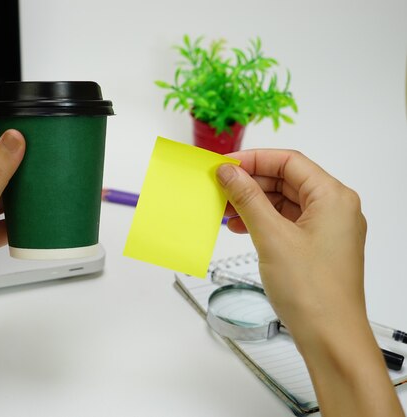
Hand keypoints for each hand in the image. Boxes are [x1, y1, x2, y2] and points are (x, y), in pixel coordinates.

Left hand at [0, 126, 25, 416]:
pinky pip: (1, 224)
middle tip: (51, 166)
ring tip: (48, 195)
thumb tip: (14, 138)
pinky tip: (32, 229)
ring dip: (23, 196)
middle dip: (24, 165)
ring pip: (3, 196)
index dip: (12, 131)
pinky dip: (17, 225)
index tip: (39, 133)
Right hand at [216, 149, 402, 416]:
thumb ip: (247, 198)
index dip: (253, 159)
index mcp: (333, 197)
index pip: (289, 161)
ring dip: (253, 203)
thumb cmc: (312, 292)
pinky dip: (263, 220)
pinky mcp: (318, 245)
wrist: (330, 337)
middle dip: (250, 183)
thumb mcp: (271, 236)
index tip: (224, 165)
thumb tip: (228, 172)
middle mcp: (335, 208)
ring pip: (285, 201)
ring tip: (224, 210)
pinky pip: (287, 221)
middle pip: (287, 180)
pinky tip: (240, 227)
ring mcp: (328, 228)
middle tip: (219, 187)